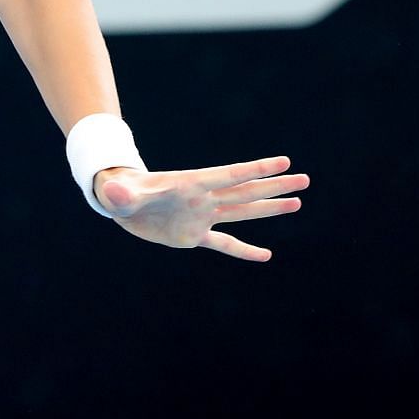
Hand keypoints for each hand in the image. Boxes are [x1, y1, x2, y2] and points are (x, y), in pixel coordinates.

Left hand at [93, 156, 307, 261]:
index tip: (284, 162)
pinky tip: (265, 255)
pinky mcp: (193, 235)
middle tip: (304, 180)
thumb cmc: (120, 190)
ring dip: (268, 208)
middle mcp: (202, 199)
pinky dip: (243, 250)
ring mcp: (201, 216)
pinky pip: (224, 243)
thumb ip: (123, 193)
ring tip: (297, 203)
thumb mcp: (122, 192)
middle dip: (274, 186)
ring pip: (242, 212)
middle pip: (245, 191)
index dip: (256, 169)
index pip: (230, 175)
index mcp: (191, 185)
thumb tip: (114, 194)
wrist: (119, 201)